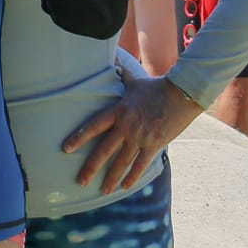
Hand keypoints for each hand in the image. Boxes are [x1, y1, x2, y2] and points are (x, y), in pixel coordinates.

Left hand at [62, 75, 202, 193]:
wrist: (182, 95)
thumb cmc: (156, 87)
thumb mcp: (134, 80)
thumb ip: (121, 72)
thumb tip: (113, 56)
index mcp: (118, 111)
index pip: (93, 126)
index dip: (78, 137)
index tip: (65, 148)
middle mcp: (126, 126)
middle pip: (104, 150)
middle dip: (90, 167)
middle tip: (79, 181)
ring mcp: (140, 138)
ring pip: (121, 162)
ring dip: (111, 178)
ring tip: (102, 190)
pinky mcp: (154, 145)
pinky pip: (140, 165)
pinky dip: (132, 177)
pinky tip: (124, 187)